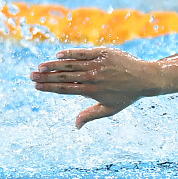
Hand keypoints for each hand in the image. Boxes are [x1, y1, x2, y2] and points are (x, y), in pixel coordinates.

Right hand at [31, 47, 161, 128]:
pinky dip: (71, 53)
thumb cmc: (127, 96)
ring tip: (40, 66)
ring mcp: (98, 64)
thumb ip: (91, 115)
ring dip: (54, 65)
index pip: (65, 89)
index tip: (36, 87)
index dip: (49, 88)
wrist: (146, 78)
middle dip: (46, 76)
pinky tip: (59, 54)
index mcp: (92, 91)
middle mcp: (93, 77)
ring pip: (72, 64)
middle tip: (31, 76)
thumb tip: (75, 126)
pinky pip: (85, 52)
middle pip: (64, 76)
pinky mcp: (105, 53)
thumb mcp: (110, 109)